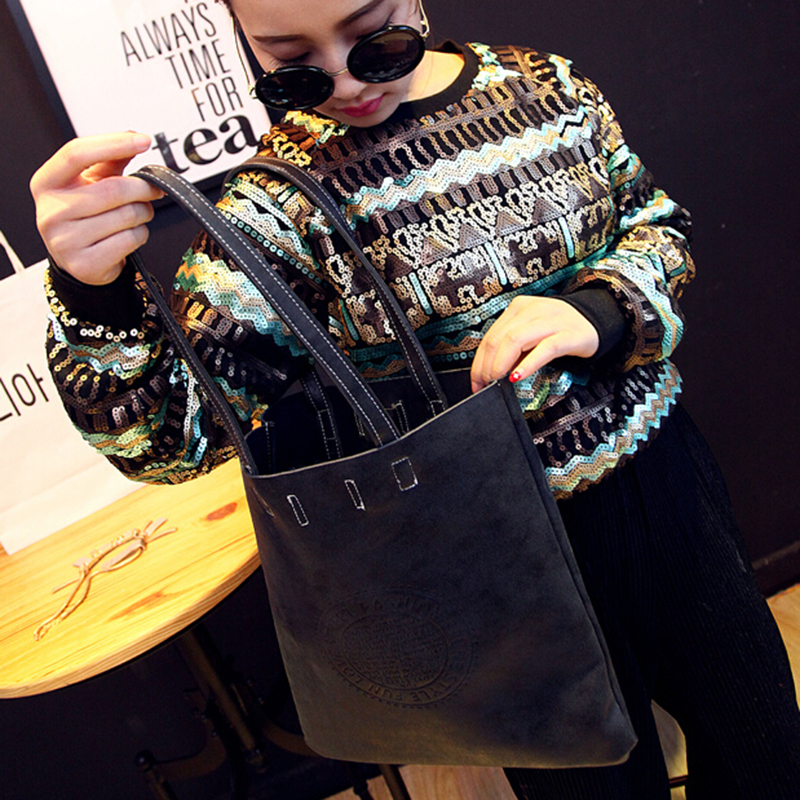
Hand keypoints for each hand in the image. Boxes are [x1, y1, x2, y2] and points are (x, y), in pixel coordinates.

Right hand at [29, 132, 163, 284]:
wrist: (77, 258)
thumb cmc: (83, 216)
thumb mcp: (88, 183)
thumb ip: (109, 160)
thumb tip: (133, 138)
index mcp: (47, 183)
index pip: (76, 153)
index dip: (113, 144)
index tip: (142, 141)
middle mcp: (51, 211)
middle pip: (113, 189)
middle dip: (143, 189)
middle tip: (152, 190)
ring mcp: (66, 240)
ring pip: (127, 216)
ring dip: (143, 213)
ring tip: (137, 214)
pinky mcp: (85, 263)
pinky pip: (130, 240)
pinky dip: (140, 234)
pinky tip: (129, 234)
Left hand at [470, 296, 599, 392]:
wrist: (593, 321)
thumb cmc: (558, 330)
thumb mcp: (530, 334)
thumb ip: (511, 349)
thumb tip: (490, 373)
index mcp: (518, 308)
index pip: (489, 336)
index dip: (478, 363)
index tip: (476, 382)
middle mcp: (531, 310)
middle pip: (498, 339)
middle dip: (486, 366)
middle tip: (485, 385)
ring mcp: (550, 320)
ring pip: (515, 340)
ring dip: (501, 365)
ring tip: (498, 381)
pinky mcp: (567, 334)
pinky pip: (543, 349)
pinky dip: (527, 365)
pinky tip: (518, 376)